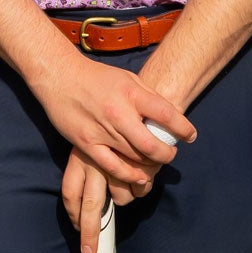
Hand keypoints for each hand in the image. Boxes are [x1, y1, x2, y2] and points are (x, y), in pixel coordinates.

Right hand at [35, 54, 192, 212]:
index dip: (184, 128)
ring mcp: (102, 131)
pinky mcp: (86, 144)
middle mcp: (118, 113)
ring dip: (149, 164)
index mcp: (132, 94)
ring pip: (134, 158)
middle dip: (167, 154)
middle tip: (172, 154)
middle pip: (152, 145)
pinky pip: (112, 167)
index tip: (191, 136)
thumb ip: (148, 96)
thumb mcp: (128, 78)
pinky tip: (139, 176)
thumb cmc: (97, 77)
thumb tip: (170, 115)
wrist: (60, 76)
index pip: (167, 115)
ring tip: (155, 162)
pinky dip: (129, 175)